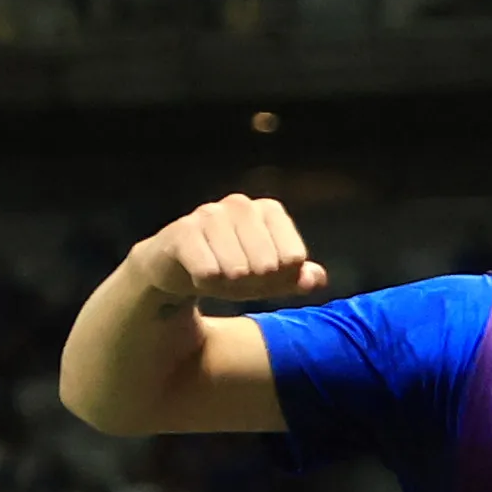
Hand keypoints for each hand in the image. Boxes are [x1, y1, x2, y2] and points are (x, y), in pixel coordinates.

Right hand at [144, 192, 327, 312]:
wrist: (176, 268)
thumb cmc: (233, 268)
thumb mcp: (272, 278)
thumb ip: (300, 278)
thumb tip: (315, 278)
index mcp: (269, 210)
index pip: (293, 259)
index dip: (281, 278)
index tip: (265, 274)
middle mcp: (241, 205)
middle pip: (268, 266)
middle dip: (254, 284)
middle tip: (236, 277)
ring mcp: (209, 214)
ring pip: (238, 270)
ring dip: (229, 286)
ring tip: (217, 275)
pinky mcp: (182, 230)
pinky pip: (208, 272)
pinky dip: (206, 284)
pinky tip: (197, 274)